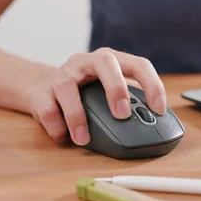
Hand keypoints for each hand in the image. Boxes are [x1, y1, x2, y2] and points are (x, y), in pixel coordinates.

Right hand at [27, 48, 166, 144]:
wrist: (42, 89)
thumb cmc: (85, 93)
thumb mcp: (108, 93)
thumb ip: (128, 105)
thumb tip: (151, 131)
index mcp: (111, 61)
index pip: (138, 64)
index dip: (152, 85)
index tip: (159, 109)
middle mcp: (87, 62)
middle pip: (105, 63)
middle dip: (116, 88)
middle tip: (122, 115)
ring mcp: (63, 74)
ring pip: (68, 87)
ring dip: (77, 115)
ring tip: (83, 139)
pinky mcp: (41, 91)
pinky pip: (46, 107)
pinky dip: (56, 125)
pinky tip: (63, 137)